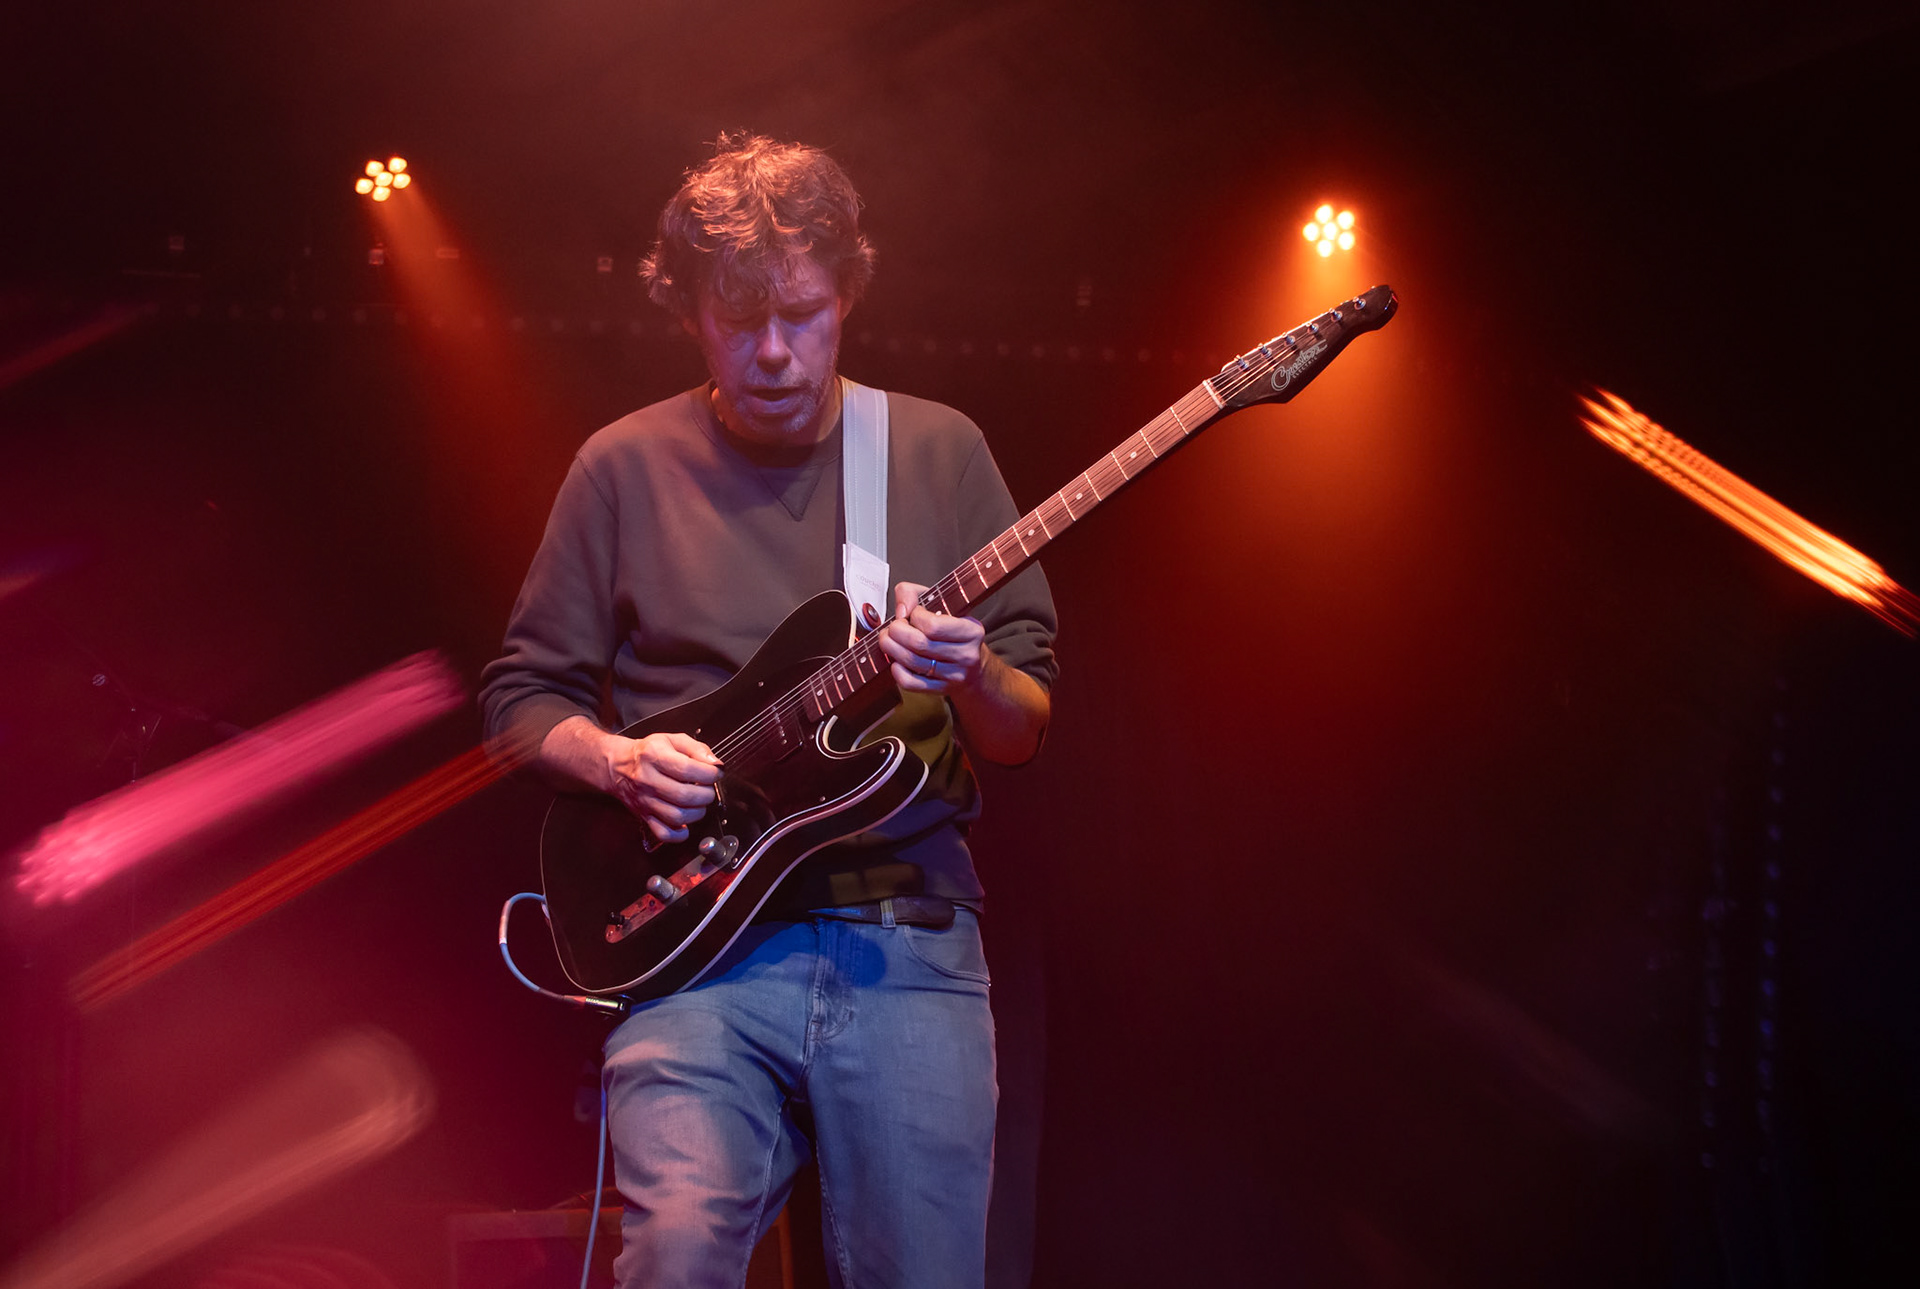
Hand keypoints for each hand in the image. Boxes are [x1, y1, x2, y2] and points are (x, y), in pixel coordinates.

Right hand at [600, 730, 722, 842]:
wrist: (619, 766)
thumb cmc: (648, 753)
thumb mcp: (672, 740)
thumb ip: (697, 749)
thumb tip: (715, 764)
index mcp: (654, 756)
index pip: (687, 769)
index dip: (709, 774)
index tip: (715, 773)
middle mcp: (647, 779)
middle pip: (683, 795)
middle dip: (706, 794)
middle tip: (708, 788)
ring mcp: (645, 801)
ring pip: (676, 816)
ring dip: (697, 812)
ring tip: (699, 803)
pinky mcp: (644, 816)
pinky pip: (663, 833)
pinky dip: (679, 834)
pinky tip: (686, 823)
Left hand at [876, 581, 986, 693]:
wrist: (974, 668)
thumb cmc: (953, 632)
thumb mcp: (943, 604)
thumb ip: (914, 593)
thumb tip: (901, 609)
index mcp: (971, 631)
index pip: (932, 625)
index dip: (914, 616)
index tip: (913, 614)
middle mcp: (966, 655)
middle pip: (919, 644)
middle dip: (896, 632)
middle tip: (893, 627)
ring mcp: (954, 676)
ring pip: (912, 662)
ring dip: (891, 648)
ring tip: (889, 640)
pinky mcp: (941, 690)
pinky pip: (910, 682)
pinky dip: (897, 670)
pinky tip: (897, 661)